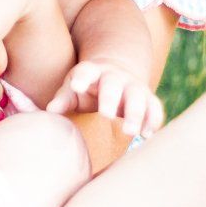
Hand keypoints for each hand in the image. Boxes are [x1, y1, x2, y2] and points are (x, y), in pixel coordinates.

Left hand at [50, 62, 164, 137]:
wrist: (116, 74)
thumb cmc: (87, 87)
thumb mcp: (73, 89)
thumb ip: (64, 98)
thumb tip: (51, 110)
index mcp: (92, 72)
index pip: (86, 71)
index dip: (82, 78)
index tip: (76, 86)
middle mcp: (115, 77)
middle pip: (113, 84)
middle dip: (110, 98)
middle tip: (105, 115)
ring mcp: (133, 86)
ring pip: (137, 96)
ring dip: (135, 113)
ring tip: (129, 132)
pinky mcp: (148, 98)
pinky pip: (154, 107)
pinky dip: (153, 119)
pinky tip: (147, 135)